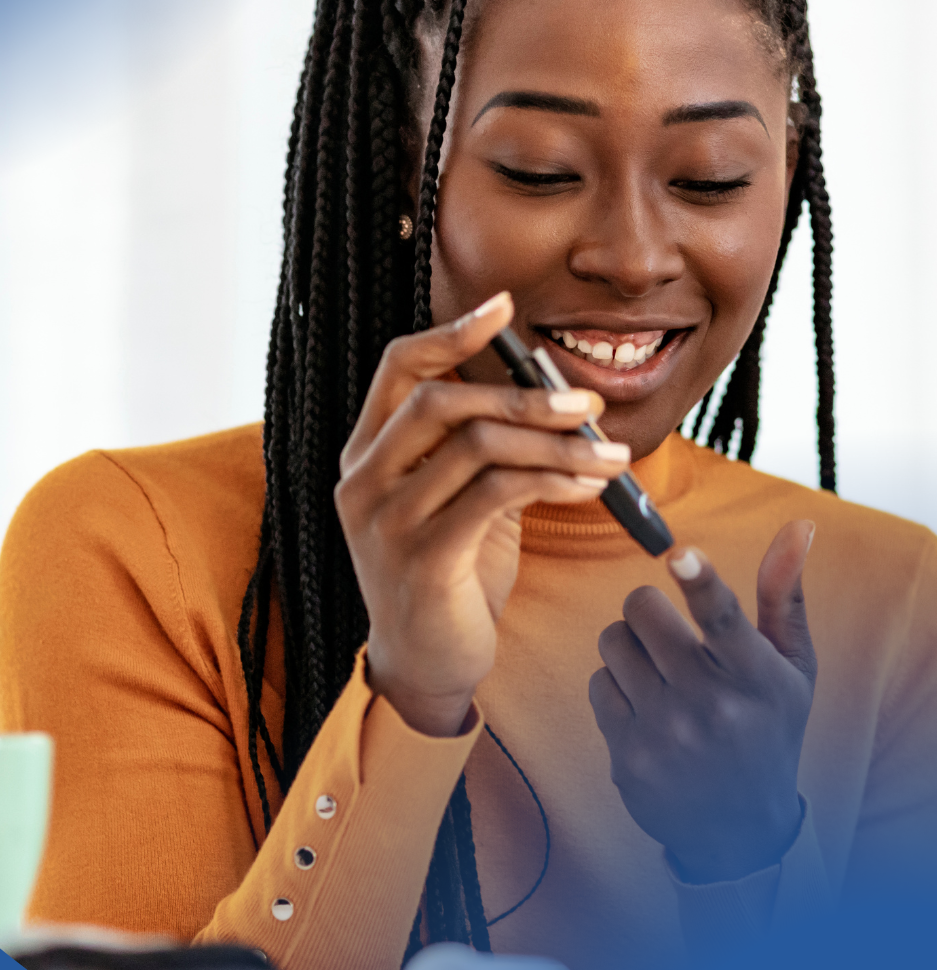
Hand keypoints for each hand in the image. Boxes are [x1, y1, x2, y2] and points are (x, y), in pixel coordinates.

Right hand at [336, 292, 631, 736]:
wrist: (428, 663)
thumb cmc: (451, 576)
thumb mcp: (457, 500)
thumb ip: (479, 448)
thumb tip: (547, 389)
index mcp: (364, 454)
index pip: (398, 368)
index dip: (451, 332)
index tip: (504, 308)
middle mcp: (362, 480)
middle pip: (440, 400)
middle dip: (524, 395)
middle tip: (589, 404)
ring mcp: (385, 520)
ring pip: (476, 446)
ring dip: (555, 442)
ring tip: (609, 453)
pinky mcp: (422, 557)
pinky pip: (496, 494)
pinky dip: (553, 481)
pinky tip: (589, 486)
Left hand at [589, 521, 817, 881]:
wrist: (740, 826)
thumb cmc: (767, 727)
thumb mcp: (791, 668)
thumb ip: (784, 597)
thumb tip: (797, 527)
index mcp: (757, 678)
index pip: (724, 619)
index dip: (699, 582)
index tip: (680, 556)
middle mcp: (711, 704)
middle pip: (641, 610)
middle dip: (648, 607)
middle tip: (667, 630)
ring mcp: (665, 731)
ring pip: (612, 641)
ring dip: (629, 645)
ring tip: (660, 672)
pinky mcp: (627, 753)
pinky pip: (598, 683)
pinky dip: (617, 687)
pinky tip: (647, 710)